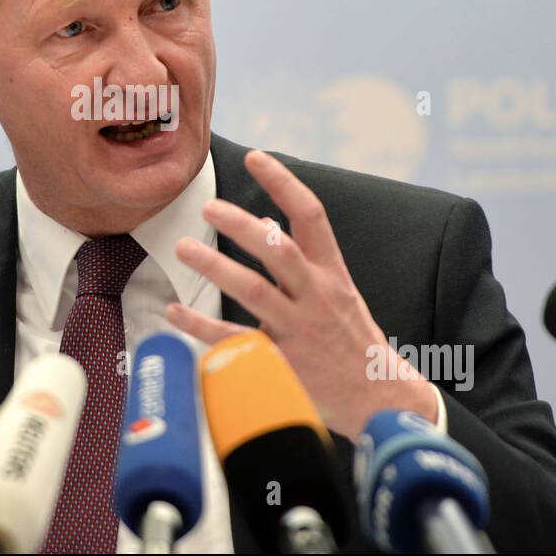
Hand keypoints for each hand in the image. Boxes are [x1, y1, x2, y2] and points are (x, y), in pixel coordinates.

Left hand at [166, 149, 437, 442]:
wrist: (380, 398)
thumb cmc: (352, 339)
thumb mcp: (339, 292)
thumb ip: (304, 260)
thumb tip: (266, 223)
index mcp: (333, 273)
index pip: (311, 216)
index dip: (283, 183)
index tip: (256, 157)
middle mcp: (317, 296)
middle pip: (278, 250)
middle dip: (241, 225)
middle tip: (208, 207)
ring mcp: (300, 330)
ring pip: (253, 290)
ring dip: (215, 266)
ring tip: (183, 248)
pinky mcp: (282, 364)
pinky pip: (235, 341)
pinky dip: (201, 326)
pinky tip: (175, 311)